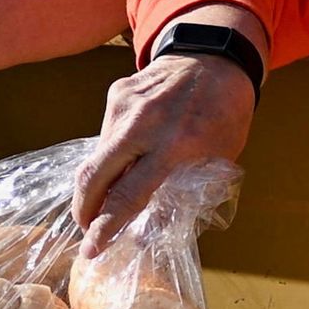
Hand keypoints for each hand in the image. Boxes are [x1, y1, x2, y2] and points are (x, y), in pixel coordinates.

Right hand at [76, 45, 257, 244]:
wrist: (216, 58)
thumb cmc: (224, 115)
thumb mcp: (218, 161)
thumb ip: (183, 192)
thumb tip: (146, 229)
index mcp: (176, 146)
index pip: (128, 196)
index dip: (106, 228)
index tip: (91, 250)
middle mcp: (143, 124)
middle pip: (94, 176)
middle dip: (84, 209)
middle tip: (86, 229)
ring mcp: (125, 105)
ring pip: (98, 156)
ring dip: (101, 181)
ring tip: (113, 192)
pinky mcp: (116, 93)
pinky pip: (107, 134)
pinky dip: (113, 153)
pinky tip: (129, 155)